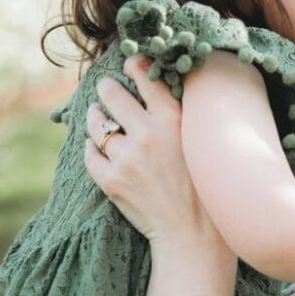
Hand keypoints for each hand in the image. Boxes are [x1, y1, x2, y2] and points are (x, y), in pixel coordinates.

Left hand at [84, 55, 219, 247]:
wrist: (193, 233)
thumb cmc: (203, 187)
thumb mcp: (200, 144)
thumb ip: (183, 117)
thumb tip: (163, 88)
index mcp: (174, 122)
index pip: (146, 79)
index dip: (134, 66)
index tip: (129, 62)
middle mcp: (148, 136)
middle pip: (112, 95)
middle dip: (106, 88)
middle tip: (106, 88)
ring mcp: (127, 159)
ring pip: (96, 124)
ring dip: (95, 117)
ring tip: (96, 115)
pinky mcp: (111, 181)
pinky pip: (91, 154)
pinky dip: (92, 149)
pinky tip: (98, 147)